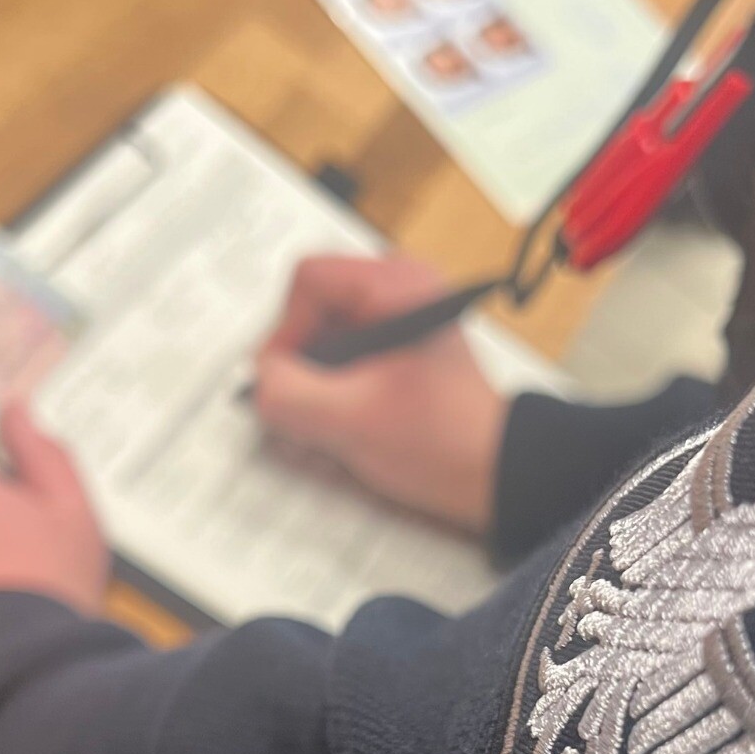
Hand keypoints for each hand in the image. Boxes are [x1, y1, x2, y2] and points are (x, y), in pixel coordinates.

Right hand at [253, 255, 507, 532]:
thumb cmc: (441, 443)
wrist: (495, 473)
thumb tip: (259, 382)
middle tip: (310, 403)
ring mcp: (405, 311)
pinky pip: (347, 346)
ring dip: (318, 373)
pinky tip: (350, 414)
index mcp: (399, 285)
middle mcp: (404, 285)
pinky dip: (336, 380)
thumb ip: (288, 396)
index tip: (287, 380)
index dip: (284, 331)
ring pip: (328, 328)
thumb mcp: (349, 422)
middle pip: (315, 302)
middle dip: (302, 356)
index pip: (308, 280)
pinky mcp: (403, 340)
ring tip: (333, 415)